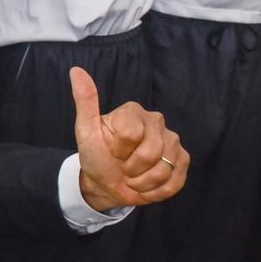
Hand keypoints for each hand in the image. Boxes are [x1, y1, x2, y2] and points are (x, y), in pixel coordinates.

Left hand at [72, 68, 187, 210]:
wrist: (106, 182)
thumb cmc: (96, 155)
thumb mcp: (86, 130)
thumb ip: (85, 101)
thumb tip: (76, 70)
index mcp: (134, 111)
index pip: (131, 134)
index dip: (118, 150)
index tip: (112, 150)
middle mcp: (156, 121)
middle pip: (150, 154)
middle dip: (130, 168)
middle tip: (122, 165)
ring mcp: (173, 141)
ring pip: (162, 170)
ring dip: (141, 182)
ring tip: (133, 175)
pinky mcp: (183, 161)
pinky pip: (174, 181)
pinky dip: (155, 191)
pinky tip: (146, 185)